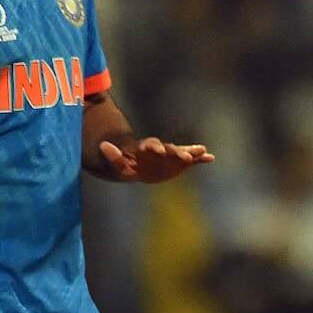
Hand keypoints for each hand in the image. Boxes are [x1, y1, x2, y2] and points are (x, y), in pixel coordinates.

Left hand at [98, 138, 214, 181]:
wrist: (139, 168)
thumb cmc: (126, 166)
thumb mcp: (117, 165)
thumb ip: (112, 156)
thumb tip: (103, 145)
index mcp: (146, 148)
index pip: (151, 145)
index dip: (154, 147)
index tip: (159, 150)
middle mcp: (161, 149)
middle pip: (170, 148)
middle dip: (177, 151)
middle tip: (184, 155)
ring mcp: (172, 155)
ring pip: (182, 152)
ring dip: (191, 152)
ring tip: (203, 151)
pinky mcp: (180, 162)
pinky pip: (191, 160)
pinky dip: (200, 158)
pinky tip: (210, 158)